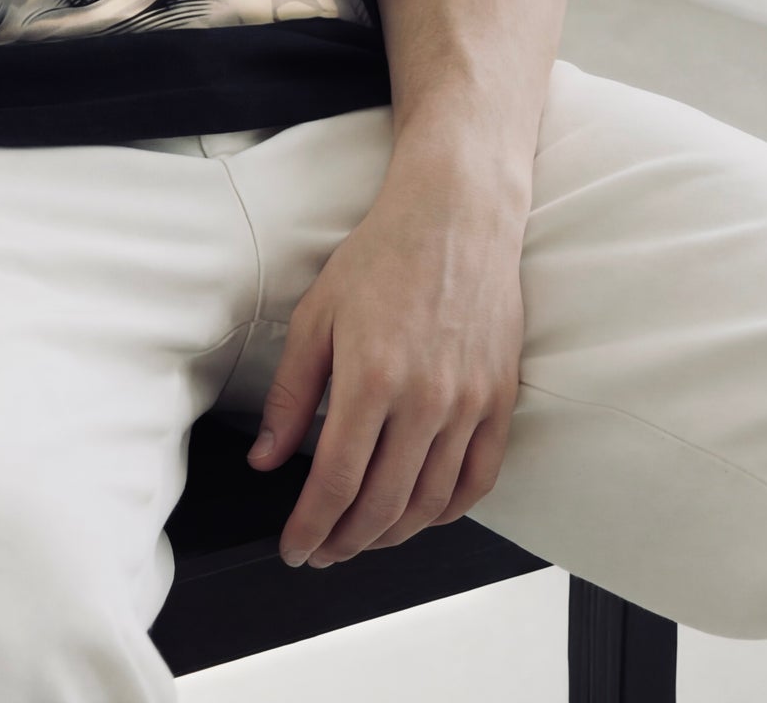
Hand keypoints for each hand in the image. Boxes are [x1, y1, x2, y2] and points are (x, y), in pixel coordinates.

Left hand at [244, 160, 526, 568]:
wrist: (455, 216)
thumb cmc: (381, 256)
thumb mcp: (316, 316)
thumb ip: (290, 394)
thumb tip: (266, 458)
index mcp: (370, 378)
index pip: (335, 482)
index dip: (310, 527)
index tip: (295, 548)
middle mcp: (424, 400)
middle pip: (382, 505)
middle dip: (345, 541)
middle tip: (324, 551)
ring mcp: (468, 404)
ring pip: (430, 503)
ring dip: (392, 534)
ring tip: (363, 537)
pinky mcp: (499, 400)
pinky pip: (478, 480)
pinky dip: (447, 511)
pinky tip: (421, 513)